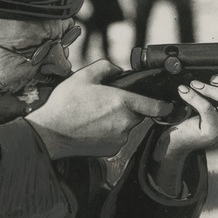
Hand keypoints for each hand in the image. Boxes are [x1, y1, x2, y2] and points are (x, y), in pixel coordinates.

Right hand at [26, 60, 172, 158]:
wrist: (50, 133)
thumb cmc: (66, 104)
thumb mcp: (84, 76)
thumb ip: (106, 68)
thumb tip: (118, 71)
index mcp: (122, 102)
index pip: (155, 106)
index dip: (164, 105)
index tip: (167, 105)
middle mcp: (125, 122)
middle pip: (136, 114)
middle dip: (127, 108)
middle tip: (105, 104)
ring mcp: (119, 138)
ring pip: (126, 126)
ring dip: (117, 121)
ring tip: (95, 116)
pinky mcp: (111, 150)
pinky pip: (117, 138)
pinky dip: (109, 133)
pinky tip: (92, 128)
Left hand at [150, 76, 217, 196]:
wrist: (179, 140)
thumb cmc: (196, 117)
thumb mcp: (213, 103)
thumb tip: (217, 71)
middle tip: (214, 78)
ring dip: (211, 88)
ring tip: (195, 84)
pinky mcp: (214, 131)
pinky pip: (207, 107)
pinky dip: (193, 95)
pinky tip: (183, 91)